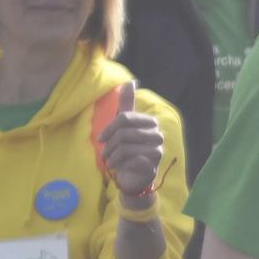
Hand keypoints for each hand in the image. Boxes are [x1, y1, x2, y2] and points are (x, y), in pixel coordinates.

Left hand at [100, 83, 164, 201]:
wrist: (136, 176)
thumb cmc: (129, 149)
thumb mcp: (126, 126)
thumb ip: (127, 104)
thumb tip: (130, 82)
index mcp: (150, 123)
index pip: (125, 118)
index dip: (109, 128)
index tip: (101, 139)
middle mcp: (157, 135)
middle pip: (124, 133)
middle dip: (110, 144)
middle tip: (105, 153)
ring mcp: (157, 150)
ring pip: (126, 147)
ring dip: (112, 156)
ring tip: (109, 161)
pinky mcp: (153, 165)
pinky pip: (131, 160)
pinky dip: (119, 164)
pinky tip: (116, 167)